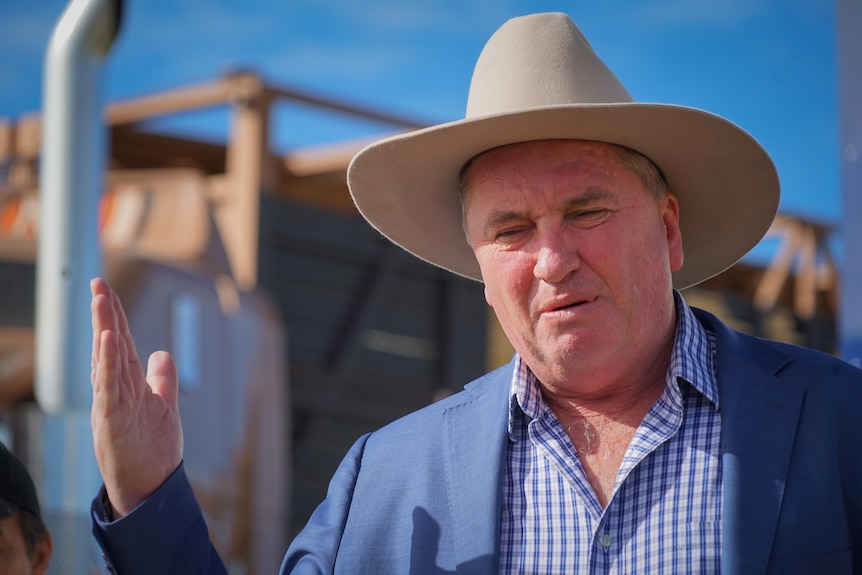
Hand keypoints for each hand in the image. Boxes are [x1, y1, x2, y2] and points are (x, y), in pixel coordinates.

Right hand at [90, 277, 182, 516]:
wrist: (149, 488)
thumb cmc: (152, 451)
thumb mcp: (163, 406)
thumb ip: (163, 380)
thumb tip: (163, 353)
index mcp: (129, 385)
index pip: (121, 344)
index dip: (115, 317)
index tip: (108, 291)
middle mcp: (116, 390)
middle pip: (111, 344)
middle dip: (105, 313)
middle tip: (98, 283)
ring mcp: (112, 403)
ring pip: (107, 359)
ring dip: (103, 328)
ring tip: (100, 299)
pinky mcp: (112, 419)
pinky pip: (109, 386)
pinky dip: (107, 363)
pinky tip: (105, 340)